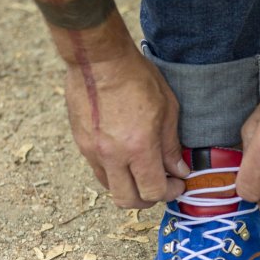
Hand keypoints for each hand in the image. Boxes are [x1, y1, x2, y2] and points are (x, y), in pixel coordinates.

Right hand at [64, 45, 188, 208]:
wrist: (98, 59)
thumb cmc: (136, 77)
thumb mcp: (167, 109)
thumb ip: (171, 145)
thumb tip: (178, 170)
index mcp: (138, 147)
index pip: (153, 191)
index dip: (169, 192)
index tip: (178, 183)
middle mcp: (112, 155)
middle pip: (127, 200)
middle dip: (147, 200)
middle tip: (160, 186)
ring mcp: (92, 151)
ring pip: (110, 188)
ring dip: (128, 187)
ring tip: (142, 172)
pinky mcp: (81, 143)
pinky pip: (98, 170)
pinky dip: (114, 172)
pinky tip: (126, 157)